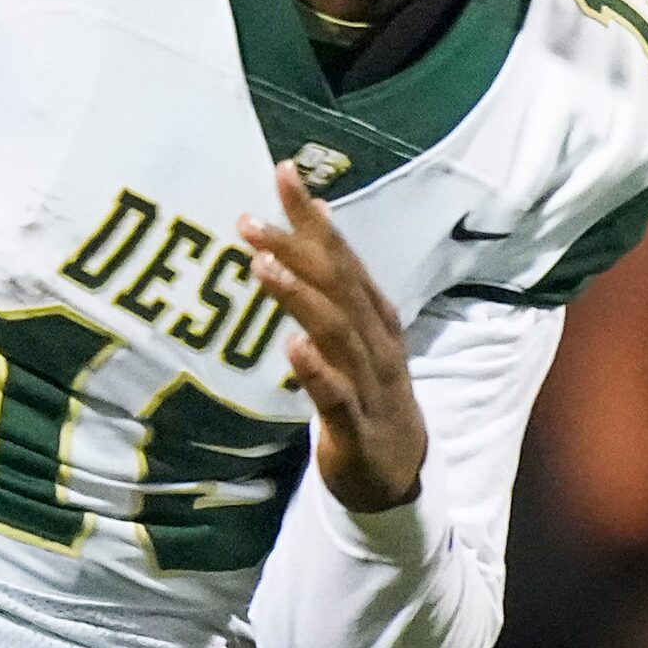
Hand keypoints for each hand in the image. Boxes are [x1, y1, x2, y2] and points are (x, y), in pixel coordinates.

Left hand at [240, 162, 426, 513]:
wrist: (396, 475)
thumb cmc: (367, 394)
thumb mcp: (353, 337)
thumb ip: (334, 287)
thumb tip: (310, 227)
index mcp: (374, 318)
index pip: (343, 257)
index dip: (314, 217)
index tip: (282, 173)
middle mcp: (376, 344)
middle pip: (339, 287)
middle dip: (298, 248)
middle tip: (250, 220)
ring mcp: (370, 386)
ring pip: (337, 334)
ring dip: (301, 297)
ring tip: (263, 266)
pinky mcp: (357, 429)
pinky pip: (337, 397)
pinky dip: (317, 370)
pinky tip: (293, 347)